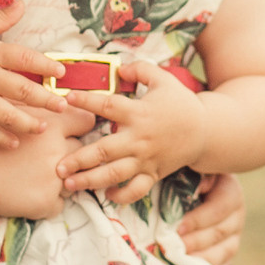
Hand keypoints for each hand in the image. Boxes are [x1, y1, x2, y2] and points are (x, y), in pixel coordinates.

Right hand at [0, 7, 70, 149]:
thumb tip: (23, 3)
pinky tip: (14, 144)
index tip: (61, 72)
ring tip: (43, 128)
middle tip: (63, 106)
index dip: (45, 65)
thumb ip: (2, 18)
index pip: (25, 58)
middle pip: (22, 90)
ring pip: (6, 115)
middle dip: (45, 99)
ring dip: (27, 123)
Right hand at [0, 102, 95, 220]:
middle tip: (47, 157)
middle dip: (69, 154)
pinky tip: (28, 194)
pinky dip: (47, 201)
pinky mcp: (47, 201)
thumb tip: (55, 99)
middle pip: (81, 150)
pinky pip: (60, 202)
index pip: (86, 121)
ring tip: (35, 176)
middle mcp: (58, 149)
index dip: (79, 126)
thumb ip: (35, 106)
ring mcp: (56, 178)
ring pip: (74, 178)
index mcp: (52, 125)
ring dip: (61, 179)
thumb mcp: (9, 114)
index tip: (71, 131)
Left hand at [59, 62, 207, 204]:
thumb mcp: (164, 79)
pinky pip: (136, 190)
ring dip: (90, 181)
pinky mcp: (153, 174)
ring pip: (114, 174)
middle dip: (79, 160)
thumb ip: (141, 70)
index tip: (67, 99)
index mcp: (139, 113)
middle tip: (58, 166)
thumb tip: (120, 68)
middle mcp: (139, 139)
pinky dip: (121, 196)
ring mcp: (145, 159)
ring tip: (70, 184)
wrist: (206, 130)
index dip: (87, 101)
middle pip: (104, 151)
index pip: (108, 106)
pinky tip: (106, 195)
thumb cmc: (180, 103)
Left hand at [177, 173, 243, 264]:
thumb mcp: (192, 172)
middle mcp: (237, 216)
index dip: (199, 219)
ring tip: (178, 262)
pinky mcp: (226, 256)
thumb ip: (192, 177)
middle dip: (195, 242)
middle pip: (220, 233)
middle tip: (173, 248)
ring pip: (223, 253)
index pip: (220, 208)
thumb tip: (198, 186)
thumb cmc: (187, 180)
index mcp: (230, 192)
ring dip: (200, 259)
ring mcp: (234, 238)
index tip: (178, 228)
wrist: (193, 195)